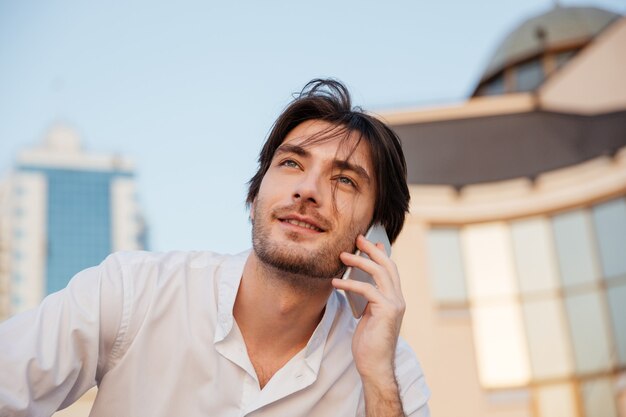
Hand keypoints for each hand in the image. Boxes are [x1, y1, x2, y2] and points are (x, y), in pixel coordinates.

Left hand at [331, 234, 405, 381]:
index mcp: (394, 299)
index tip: (369, 241)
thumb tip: (356, 282)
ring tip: (342, 256)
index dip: (381, 254)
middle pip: (387, 265)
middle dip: (372, 250)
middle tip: (357, 238)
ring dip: (360, 261)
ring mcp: (394, 304)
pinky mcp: (386, 310)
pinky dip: (350, 283)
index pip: (390, 270)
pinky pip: (367, 289)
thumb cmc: (369, 342)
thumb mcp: (367, 315)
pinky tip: (335, 283)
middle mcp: (398, 298)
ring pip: (379, 273)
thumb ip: (366, 299)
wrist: (375, 364)